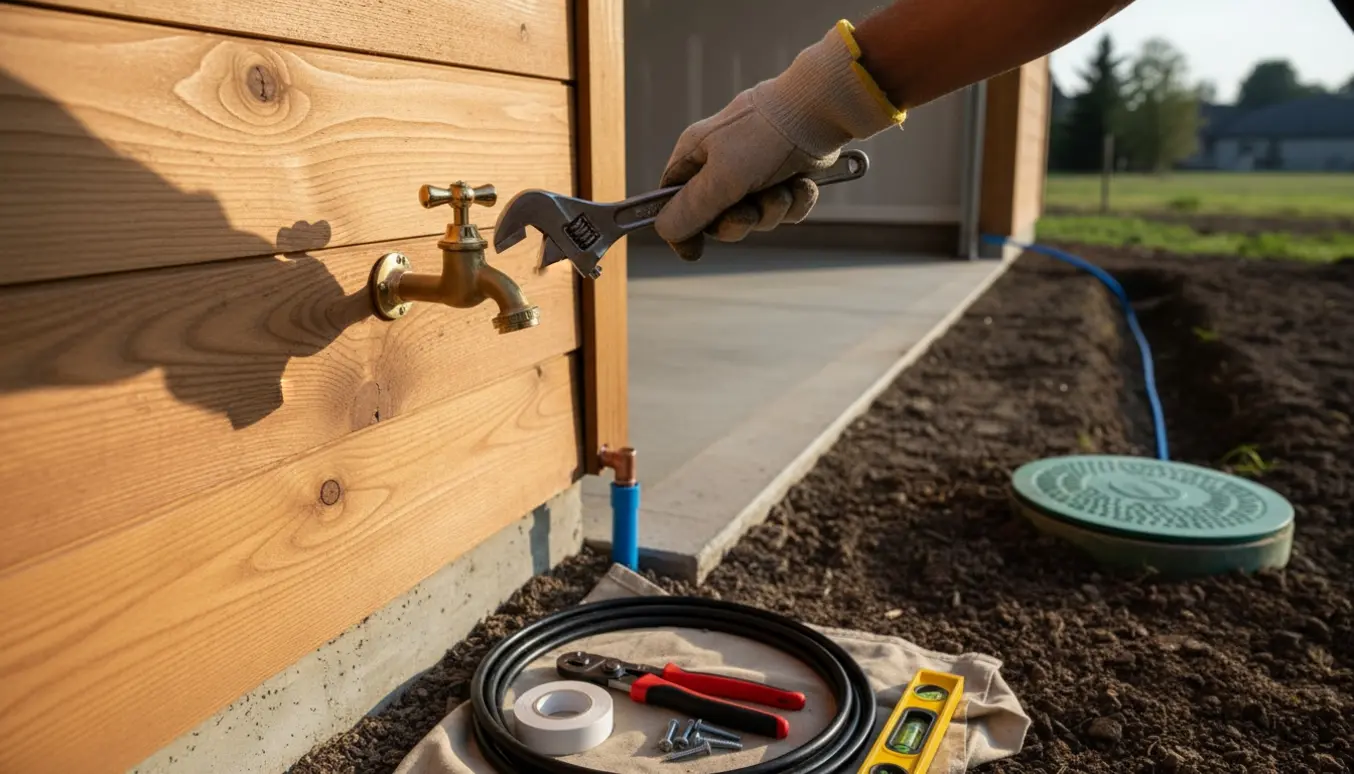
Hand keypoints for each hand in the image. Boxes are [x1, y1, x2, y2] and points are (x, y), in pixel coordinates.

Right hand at [653, 21, 904, 260]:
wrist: (820, 111)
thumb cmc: (764, 137)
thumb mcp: (721, 177)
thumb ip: (691, 209)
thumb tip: (664, 231)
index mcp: (696, 155)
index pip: (673, 200)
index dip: (681, 228)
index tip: (694, 251)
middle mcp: (722, 163)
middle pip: (718, 218)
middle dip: (740, 221)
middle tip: (750, 211)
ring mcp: (756, 170)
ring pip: (757, 216)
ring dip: (773, 209)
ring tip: (783, 187)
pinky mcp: (786, 175)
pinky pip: (784, 209)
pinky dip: (796, 202)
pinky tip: (802, 183)